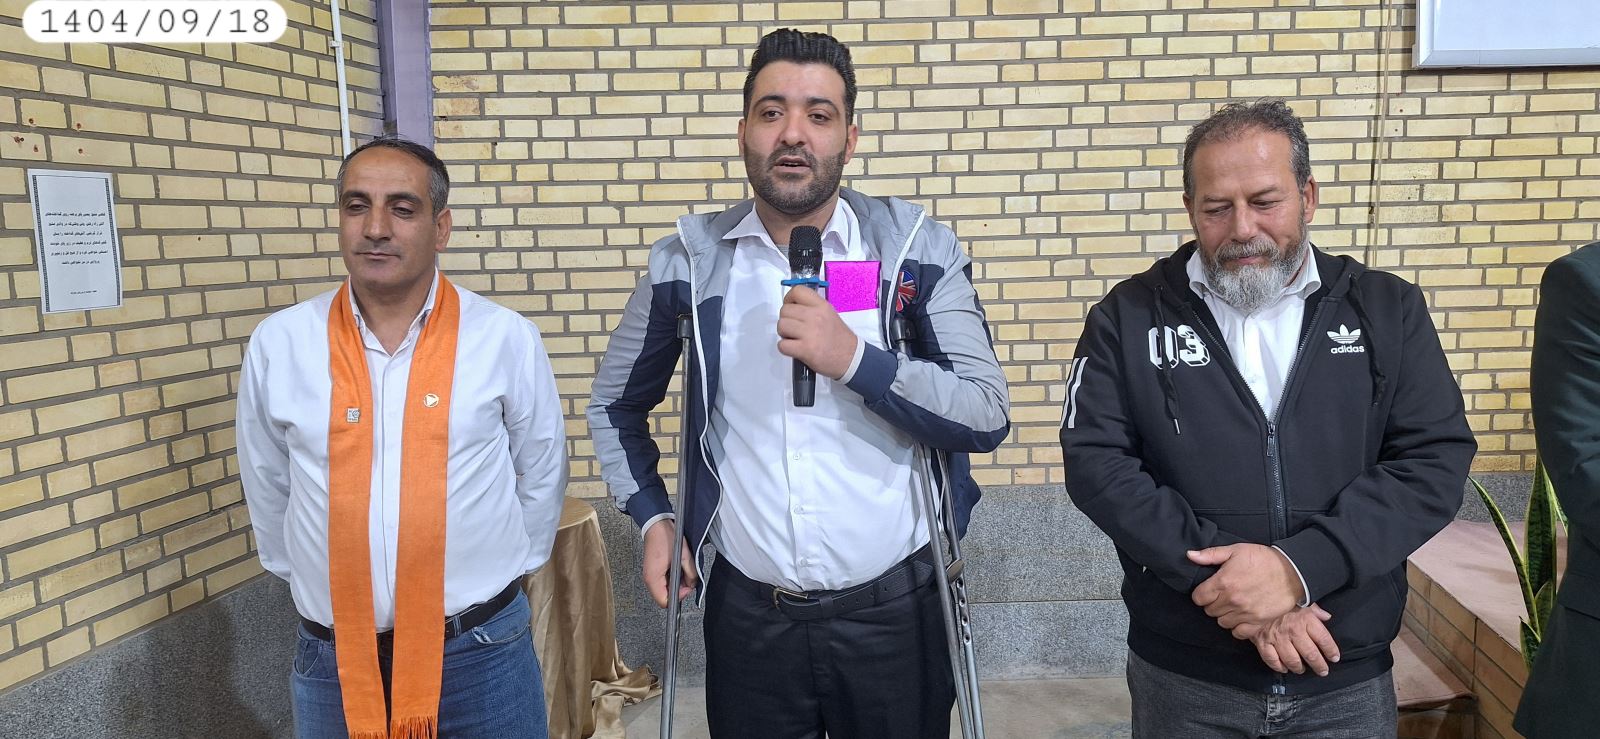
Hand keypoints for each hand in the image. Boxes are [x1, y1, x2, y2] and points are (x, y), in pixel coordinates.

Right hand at [642, 520, 697, 607]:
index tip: (686, 587)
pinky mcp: (652, 570)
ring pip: (664, 589)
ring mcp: (650, 575)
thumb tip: (692, 583)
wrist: (656, 524)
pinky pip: (663, 581)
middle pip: (664, 596)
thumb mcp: (683, 555)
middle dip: (678, 589)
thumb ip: (690, 573)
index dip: (678, 596)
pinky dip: (672, 577)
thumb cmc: (665, 536)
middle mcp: (649, 579)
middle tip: (687, 577)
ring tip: (682, 569)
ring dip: (675, 583)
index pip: (664, 601)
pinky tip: (677, 567)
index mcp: (654, 578)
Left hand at [776, 286, 858, 379]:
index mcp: (822, 306)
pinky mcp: (805, 349)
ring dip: (784, 334)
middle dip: (786, 320)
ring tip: (794, 338)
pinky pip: (782, 345)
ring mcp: (810, 333)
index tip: (790, 307)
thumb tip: (793, 307)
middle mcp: (815, 317)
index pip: (797, 291)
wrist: (851, 358)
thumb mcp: (830, 315)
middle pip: (785, 310)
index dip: (788, 299)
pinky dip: (785, 348)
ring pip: (781, 326)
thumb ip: (812, 308)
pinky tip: (794, 348)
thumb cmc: (840, 339)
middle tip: (794, 328)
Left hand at [1188, 543, 1304, 628]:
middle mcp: (1232, 600)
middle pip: (1209, 611)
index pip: (1198, 598)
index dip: (1201, 594)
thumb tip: (1190, 555)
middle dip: (1213, 603)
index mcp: (1223, 582)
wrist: (1293, 571)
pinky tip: (1241, 616)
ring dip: (1224, 615)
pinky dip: (1237, 627)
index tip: (1209, 590)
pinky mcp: (1258, 622)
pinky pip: (1238, 633)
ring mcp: (1245, 613)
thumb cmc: (1263, 559)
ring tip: (1233, 605)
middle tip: (1223, 595)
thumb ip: (1210, 555)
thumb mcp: (1235, 550)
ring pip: (1222, 622)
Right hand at [1240, 604, 1338, 675]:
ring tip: (1302, 670)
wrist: (1253, 596)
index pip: (1324, 639)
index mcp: (1305, 619)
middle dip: (1319, 665)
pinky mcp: (1263, 642)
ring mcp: (1278, 638)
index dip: (1331, 651)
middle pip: (1311, 654)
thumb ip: (1314, 609)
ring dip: (1299, 668)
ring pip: (1292, 660)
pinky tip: (1283, 668)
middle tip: (1323, 671)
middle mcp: (1294, 631)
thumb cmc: (1279, 597)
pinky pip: (1272, 659)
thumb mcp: (1300, 599)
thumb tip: (1327, 616)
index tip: (1334, 657)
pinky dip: (1278, 666)